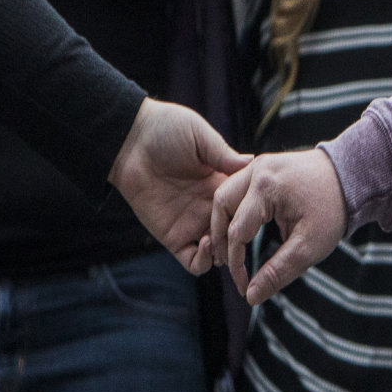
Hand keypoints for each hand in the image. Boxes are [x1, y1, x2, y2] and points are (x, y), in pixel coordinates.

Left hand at [109, 98, 247, 271]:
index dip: (255, 212)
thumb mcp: (201, 137)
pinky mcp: (172, 237)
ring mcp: (191, 224)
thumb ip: (225, 155)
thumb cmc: (165, 130)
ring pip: (220, 253)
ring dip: (227, 253)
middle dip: (244, 239)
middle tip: (245, 233)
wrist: (130, 140)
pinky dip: (205, 261)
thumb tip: (255, 163)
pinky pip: (194, 262)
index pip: (245, 206)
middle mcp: (209, 207)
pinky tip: (206, 242)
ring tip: (225, 238)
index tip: (261, 210)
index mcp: (220, 184)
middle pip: (236, 234)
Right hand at [210, 148, 348, 303]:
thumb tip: (251, 297)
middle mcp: (256, 170)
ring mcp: (258, 164)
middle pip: (221, 207)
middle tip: (229, 267)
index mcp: (265, 187)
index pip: (236, 232)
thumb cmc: (333, 211)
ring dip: (223, 223)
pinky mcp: (262, 166)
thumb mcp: (309, 247)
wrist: (352, 178)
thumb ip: (278, 272)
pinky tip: (240, 231)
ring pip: (224, 195)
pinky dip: (233, 210)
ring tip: (230, 251)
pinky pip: (237, 189)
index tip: (244, 287)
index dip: (236, 263)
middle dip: (220, 240)